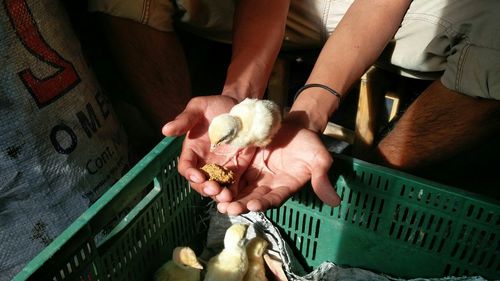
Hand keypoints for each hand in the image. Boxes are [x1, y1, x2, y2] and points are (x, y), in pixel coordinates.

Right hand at [161, 95, 255, 201]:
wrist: (242, 107)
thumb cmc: (217, 105)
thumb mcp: (200, 107)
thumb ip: (185, 119)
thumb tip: (165, 130)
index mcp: (192, 150)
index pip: (186, 167)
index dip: (190, 173)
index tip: (197, 176)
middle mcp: (205, 162)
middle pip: (199, 182)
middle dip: (204, 188)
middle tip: (214, 189)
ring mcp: (221, 167)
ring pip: (215, 187)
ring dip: (218, 194)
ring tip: (226, 196)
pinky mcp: (237, 170)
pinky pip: (232, 185)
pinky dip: (233, 192)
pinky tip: (236, 196)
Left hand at [216, 119, 340, 214]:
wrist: (293, 124)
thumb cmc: (308, 141)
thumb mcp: (319, 157)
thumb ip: (321, 177)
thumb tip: (334, 202)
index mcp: (285, 187)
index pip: (274, 198)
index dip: (264, 203)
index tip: (253, 206)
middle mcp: (268, 186)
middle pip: (253, 198)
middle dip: (240, 205)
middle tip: (228, 209)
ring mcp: (254, 176)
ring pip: (239, 190)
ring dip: (228, 197)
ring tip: (217, 200)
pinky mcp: (243, 166)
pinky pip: (231, 175)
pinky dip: (222, 180)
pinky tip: (211, 183)